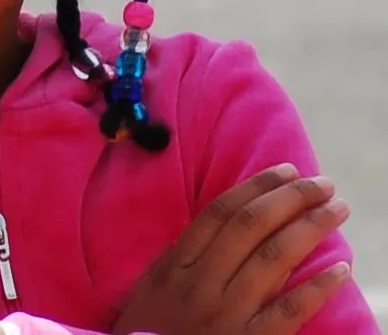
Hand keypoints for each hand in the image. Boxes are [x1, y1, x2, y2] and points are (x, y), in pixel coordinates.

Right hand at [112, 164, 351, 334]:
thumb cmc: (149, 332)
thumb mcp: (155, 285)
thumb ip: (185, 255)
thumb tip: (226, 223)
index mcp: (177, 263)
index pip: (222, 212)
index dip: (257, 187)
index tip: (287, 170)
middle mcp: (203, 282)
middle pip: (252, 227)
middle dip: (291, 199)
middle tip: (323, 183)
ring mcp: (227, 314)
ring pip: (273, 260)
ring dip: (310, 229)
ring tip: (337, 210)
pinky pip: (288, 312)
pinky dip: (317, 289)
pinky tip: (341, 269)